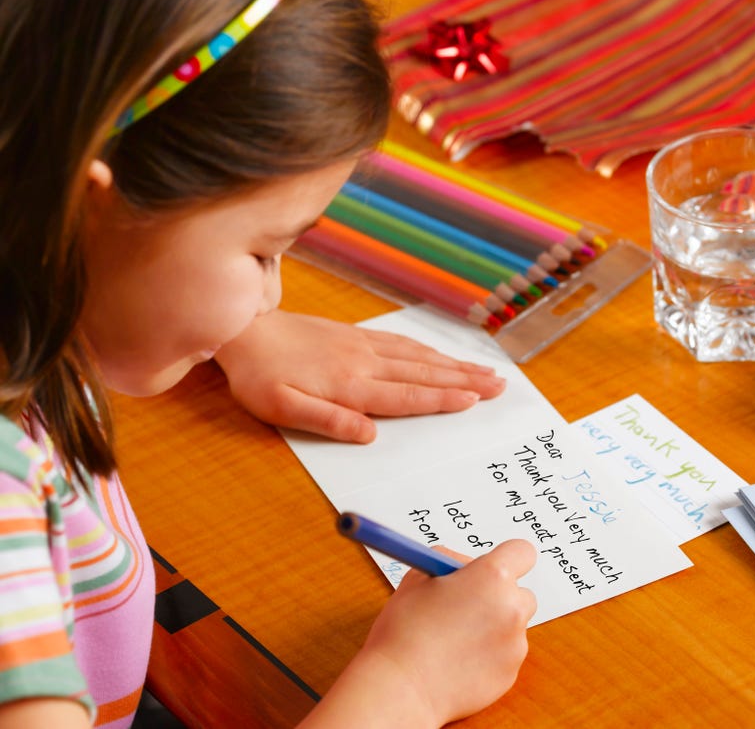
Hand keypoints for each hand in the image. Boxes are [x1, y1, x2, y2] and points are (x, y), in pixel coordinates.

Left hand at [213, 310, 505, 441]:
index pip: (406, 395)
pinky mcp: (355, 336)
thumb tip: (369, 435)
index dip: (442, 398)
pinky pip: (401, 343)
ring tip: (484, 371)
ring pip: (418, 356)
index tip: (474, 399)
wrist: (243, 332)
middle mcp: (363, 362)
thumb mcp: (282, 409)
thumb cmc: (259, 378)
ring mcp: (361, 346)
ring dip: (454, 364)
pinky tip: (441, 354)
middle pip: (424, 373)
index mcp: (349, 386)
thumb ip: (328, 421)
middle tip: (499, 385)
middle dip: (464, 380)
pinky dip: (428, 350)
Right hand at [360, 540, 537, 724]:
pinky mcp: (510, 673)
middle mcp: (512, 608)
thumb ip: (450, 562)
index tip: (492, 568)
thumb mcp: (419, 576)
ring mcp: (514, 643)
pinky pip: (505, 656)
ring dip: (493, 628)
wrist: (401, 687)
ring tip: (455, 640)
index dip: (507, 558)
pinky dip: (488, 656)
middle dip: (500, 597)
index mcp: (492, 576)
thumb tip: (465, 566)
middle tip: (467, 606)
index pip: (522, 552)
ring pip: (513, 627)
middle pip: (522, 593)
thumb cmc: (404, 629)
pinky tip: (457, 662)